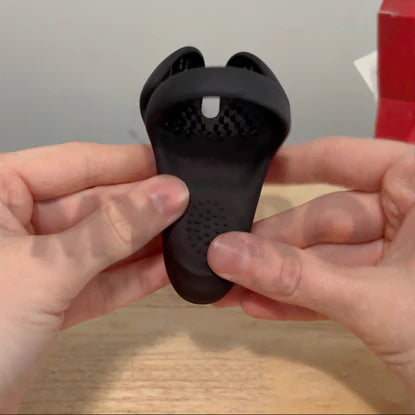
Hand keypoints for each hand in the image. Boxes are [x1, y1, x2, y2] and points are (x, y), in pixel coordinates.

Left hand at [0, 142, 188, 411]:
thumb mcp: (45, 271)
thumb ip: (111, 230)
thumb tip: (163, 196)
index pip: (74, 163)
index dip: (126, 163)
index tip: (168, 168)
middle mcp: (13, 226)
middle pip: (92, 204)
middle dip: (140, 208)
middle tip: (183, 203)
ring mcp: (33, 266)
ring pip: (99, 245)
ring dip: (142, 244)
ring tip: (182, 233)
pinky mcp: (48, 302)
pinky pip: (98, 281)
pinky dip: (131, 278)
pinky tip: (164, 268)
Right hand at [208, 137, 414, 391]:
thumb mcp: (375, 300)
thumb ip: (297, 277)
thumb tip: (229, 253)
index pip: (345, 158)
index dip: (295, 164)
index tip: (255, 171)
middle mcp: (411, 216)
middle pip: (324, 220)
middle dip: (273, 245)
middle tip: (227, 256)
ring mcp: (400, 258)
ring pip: (326, 260)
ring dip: (279, 277)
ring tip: (233, 287)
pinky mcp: (391, 294)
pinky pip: (338, 288)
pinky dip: (302, 299)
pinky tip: (263, 305)